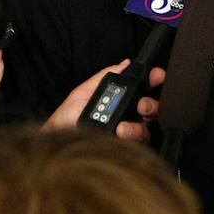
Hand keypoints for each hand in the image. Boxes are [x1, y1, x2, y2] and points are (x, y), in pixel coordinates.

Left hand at [46, 60, 166, 141]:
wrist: (56, 140)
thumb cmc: (66, 118)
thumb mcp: (83, 92)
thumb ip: (104, 77)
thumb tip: (125, 63)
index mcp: (119, 100)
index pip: (142, 89)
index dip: (153, 80)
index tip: (157, 76)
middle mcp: (127, 117)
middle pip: (151, 110)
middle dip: (151, 105)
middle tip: (141, 105)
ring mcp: (126, 135)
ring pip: (146, 129)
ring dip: (138, 126)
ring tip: (122, 127)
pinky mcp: (124, 150)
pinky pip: (137, 146)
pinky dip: (130, 138)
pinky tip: (118, 135)